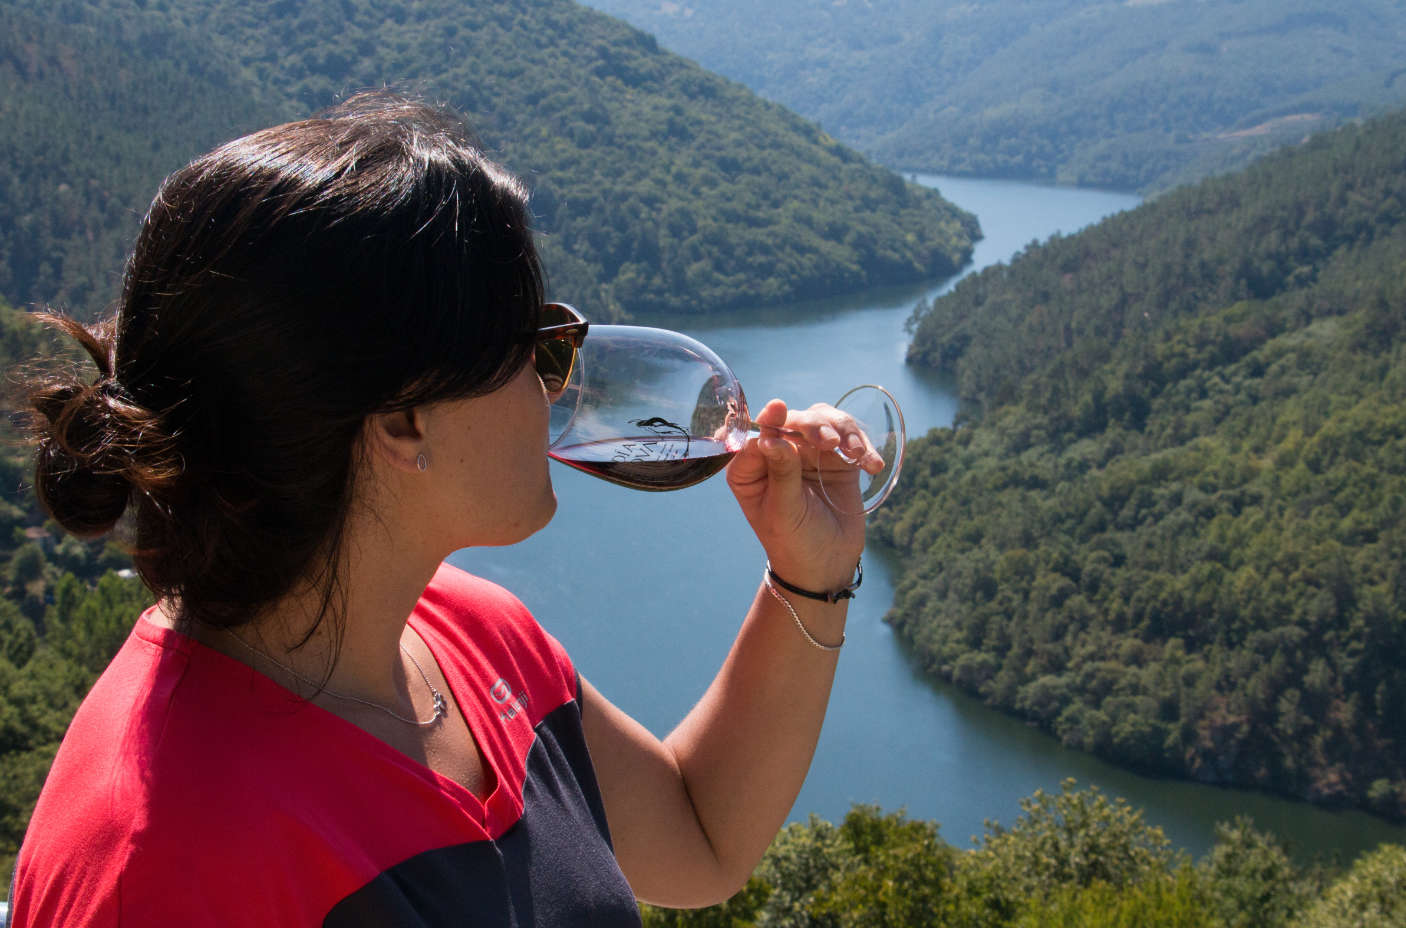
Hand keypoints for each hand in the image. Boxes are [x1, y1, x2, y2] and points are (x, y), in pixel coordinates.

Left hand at [725, 399, 868, 592]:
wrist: (826, 565)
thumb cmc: (793, 542)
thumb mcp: (784, 511)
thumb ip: (781, 473)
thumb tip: (770, 438)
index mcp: (751, 467)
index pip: (759, 433)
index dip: (770, 419)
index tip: (778, 409)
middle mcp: (779, 454)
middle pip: (795, 421)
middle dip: (814, 426)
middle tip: (831, 443)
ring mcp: (810, 454)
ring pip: (826, 421)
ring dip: (843, 432)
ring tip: (856, 455)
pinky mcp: (837, 460)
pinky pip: (851, 439)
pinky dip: (863, 448)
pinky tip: (872, 466)